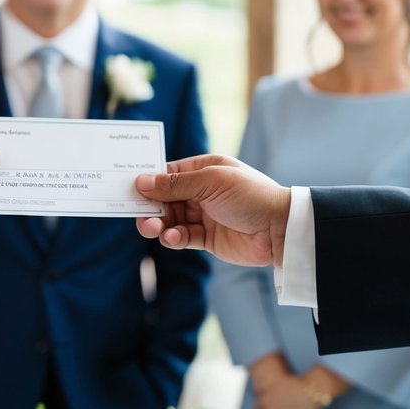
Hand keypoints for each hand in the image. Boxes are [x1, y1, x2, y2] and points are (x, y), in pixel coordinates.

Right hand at [134, 155, 290, 265]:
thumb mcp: (211, 182)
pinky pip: (182, 237)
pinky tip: (172, 238)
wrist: (280, 229)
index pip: (168, 173)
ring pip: (169, 219)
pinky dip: (173, 238)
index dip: (148, 181)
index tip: (130, 190)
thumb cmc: (251, 196)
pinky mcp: (207, 238)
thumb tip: (142, 182)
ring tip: (154, 229)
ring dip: (158, 224)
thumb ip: (175, 184)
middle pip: (164, 198)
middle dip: (150, 207)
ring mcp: (204, 215)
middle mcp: (201, 191)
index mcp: (204, 170)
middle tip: (141, 217)